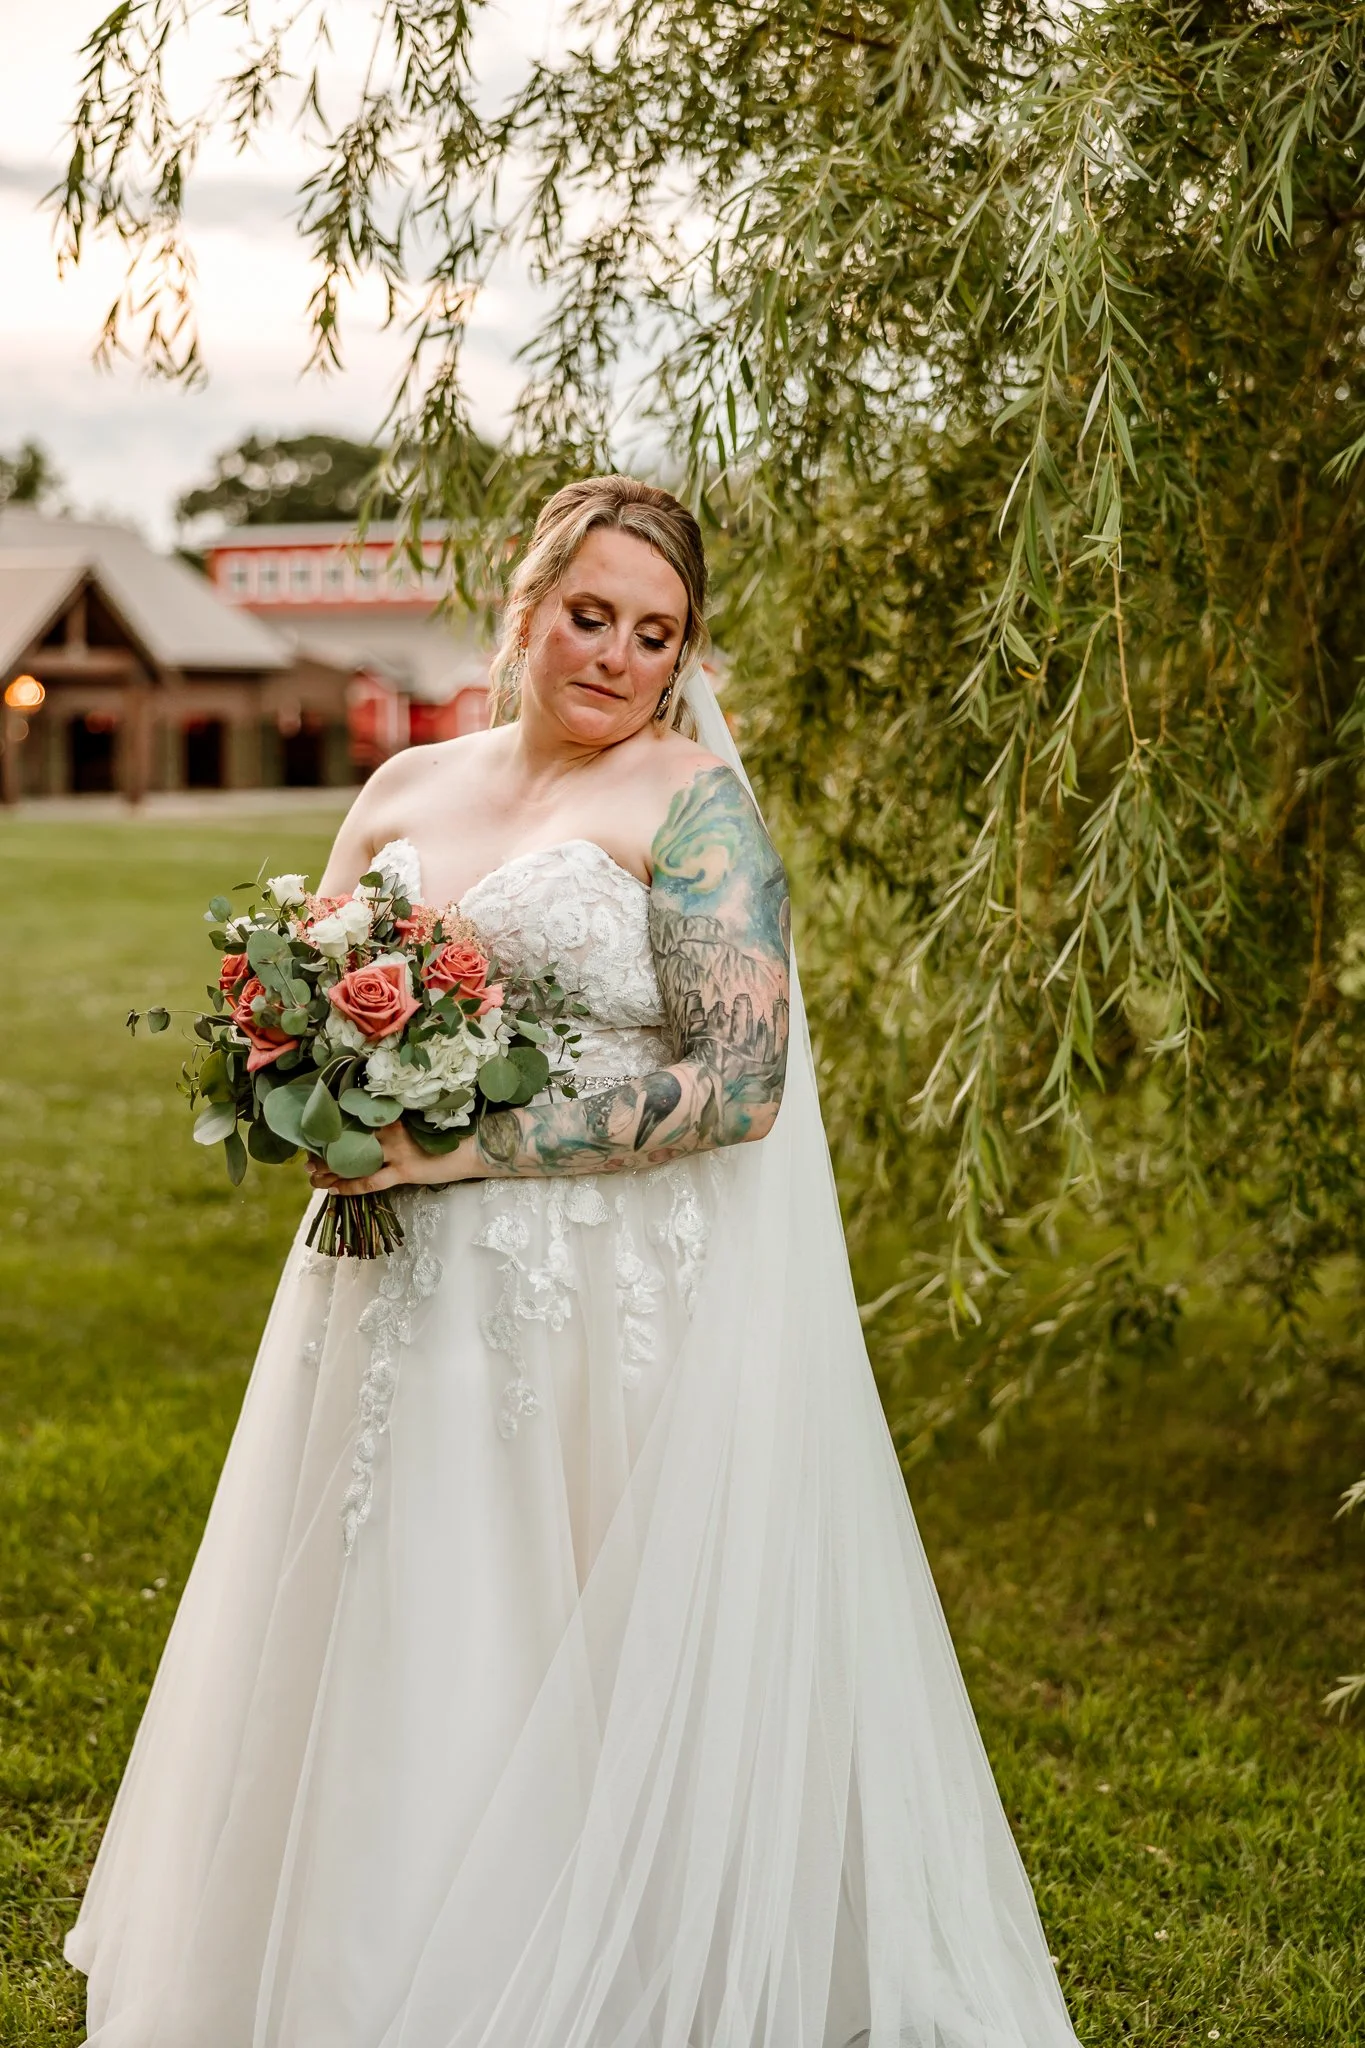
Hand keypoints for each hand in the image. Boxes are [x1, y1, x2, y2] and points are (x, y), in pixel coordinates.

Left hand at [307, 1119, 480, 1196]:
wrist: (477, 1145)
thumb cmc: (452, 1130)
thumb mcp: (422, 1118)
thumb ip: (399, 1118)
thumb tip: (376, 1121)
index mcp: (395, 1112)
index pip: (356, 1116)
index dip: (334, 1123)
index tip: (318, 1127)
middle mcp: (392, 1129)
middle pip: (348, 1136)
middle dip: (325, 1147)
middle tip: (307, 1154)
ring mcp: (397, 1150)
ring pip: (353, 1159)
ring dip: (329, 1167)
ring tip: (311, 1175)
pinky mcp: (404, 1171)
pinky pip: (369, 1181)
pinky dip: (349, 1186)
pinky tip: (333, 1190)